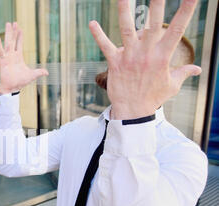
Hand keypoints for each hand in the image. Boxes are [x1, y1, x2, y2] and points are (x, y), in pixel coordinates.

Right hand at [0, 22, 48, 94]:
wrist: (12, 88)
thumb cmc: (20, 81)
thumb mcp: (32, 75)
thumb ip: (38, 72)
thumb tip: (47, 73)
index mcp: (18, 57)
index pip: (19, 44)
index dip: (20, 36)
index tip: (20, 29)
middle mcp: (12, 55)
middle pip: (13, 40)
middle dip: (13, 31)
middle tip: (13, 22)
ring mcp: (7, 57)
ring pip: (7, 42)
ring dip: (8, 33)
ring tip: (7, 24)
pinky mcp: (2, 61)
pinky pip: (0, 51)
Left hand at [89, 0, 200, 119]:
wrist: (132, 112)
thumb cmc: (153, 97)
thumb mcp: (172, 85)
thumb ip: (184, 72)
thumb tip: (197, 69)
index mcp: (163, 56)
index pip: (177, 30)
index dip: (185, 11)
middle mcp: (146, 53)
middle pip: (152, 24)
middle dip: (156, 5)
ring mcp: (129, 57)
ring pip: (126, 30)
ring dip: (124, 12)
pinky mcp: (115, 63)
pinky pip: (105, 46)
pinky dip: (98, 35)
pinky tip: (91, 23)